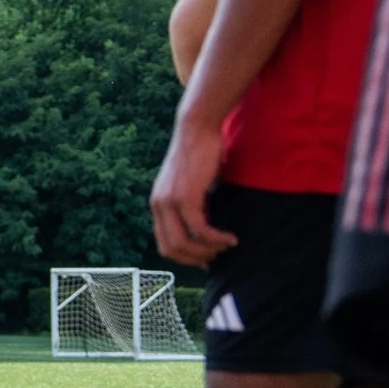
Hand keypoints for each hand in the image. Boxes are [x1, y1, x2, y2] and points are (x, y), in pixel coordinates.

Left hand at [150, 109, 238, 266]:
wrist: (198, 128)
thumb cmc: (202, 155)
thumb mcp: (193, 185)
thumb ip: (195, 206)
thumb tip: (207, 230)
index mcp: (158, 204)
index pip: (164, 244)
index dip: (185, 257)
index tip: (206, 259)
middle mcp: (158, 205)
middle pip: (170, 250)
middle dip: (195, 259)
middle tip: (217, 256)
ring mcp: (169, 202)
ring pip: (183, 243)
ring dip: (208, 251)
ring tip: (226, 246)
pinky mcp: (185, 196)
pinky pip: (200, 229)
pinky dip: (216, 238)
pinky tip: (230, 237)